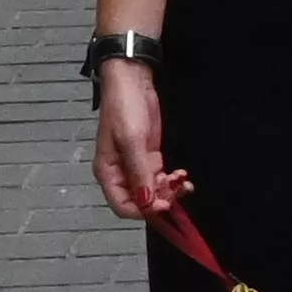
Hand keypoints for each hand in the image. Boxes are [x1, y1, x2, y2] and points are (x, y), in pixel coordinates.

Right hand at [92, 65, 188, 218]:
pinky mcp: (149, 156)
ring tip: (182, 181)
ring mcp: (136, 165)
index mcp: (108, 173)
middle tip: (177, 190)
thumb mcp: (131, 140)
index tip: (162, 204)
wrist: (132, 80)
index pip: (122, 206)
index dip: (143, 210)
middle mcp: (120, 173)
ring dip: (169, 191)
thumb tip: (147, 201)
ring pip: (153, 190)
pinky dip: (171, 180)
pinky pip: (160, 177)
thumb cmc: (124, 107)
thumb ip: (139, 172)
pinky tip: (181, 175)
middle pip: (140, 201)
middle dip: (160, 199)